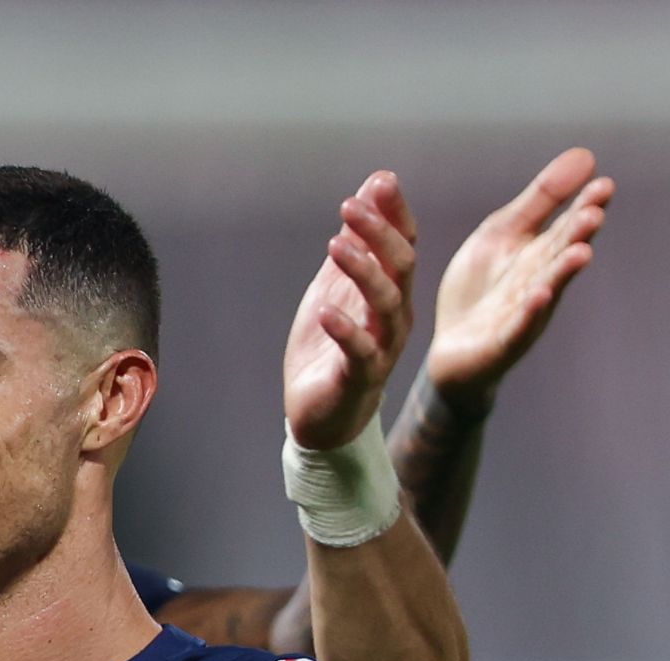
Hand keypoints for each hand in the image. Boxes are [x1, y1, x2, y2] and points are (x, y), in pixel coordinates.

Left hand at [284, 171, 416, 450]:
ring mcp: (382, 347)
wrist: (320, 413)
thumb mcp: (335, 286)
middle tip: (351, 206)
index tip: (381, 182)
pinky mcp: (361, 378)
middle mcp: (396, 316)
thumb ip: (354, 243)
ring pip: (386, 304)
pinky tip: (326, 312)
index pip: (404, 244)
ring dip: (362, 272)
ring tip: (336, 246)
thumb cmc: (330, 347)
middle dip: (378, 233)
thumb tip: (374, 184)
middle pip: (400, 267)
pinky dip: (344, 330)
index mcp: (392, 292)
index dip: (394, 213)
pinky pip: (360, 352)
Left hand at [425, 148, 612, 410]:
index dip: (585, 206)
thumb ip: (540, 199)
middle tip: (593, 213)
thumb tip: (585, 156)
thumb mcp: (502, 233)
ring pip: (548, 289)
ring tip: (580, 252)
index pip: (566, 225)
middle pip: (560, 255)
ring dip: (563, 272)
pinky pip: (519, 327)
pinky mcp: (503, 342)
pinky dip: (530, 312)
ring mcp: (524, 313)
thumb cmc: (481, 289)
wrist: (451, 350)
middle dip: (577, 235)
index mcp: (539, 253)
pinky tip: (539, 296)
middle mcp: (540, 281)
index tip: (603, 183)